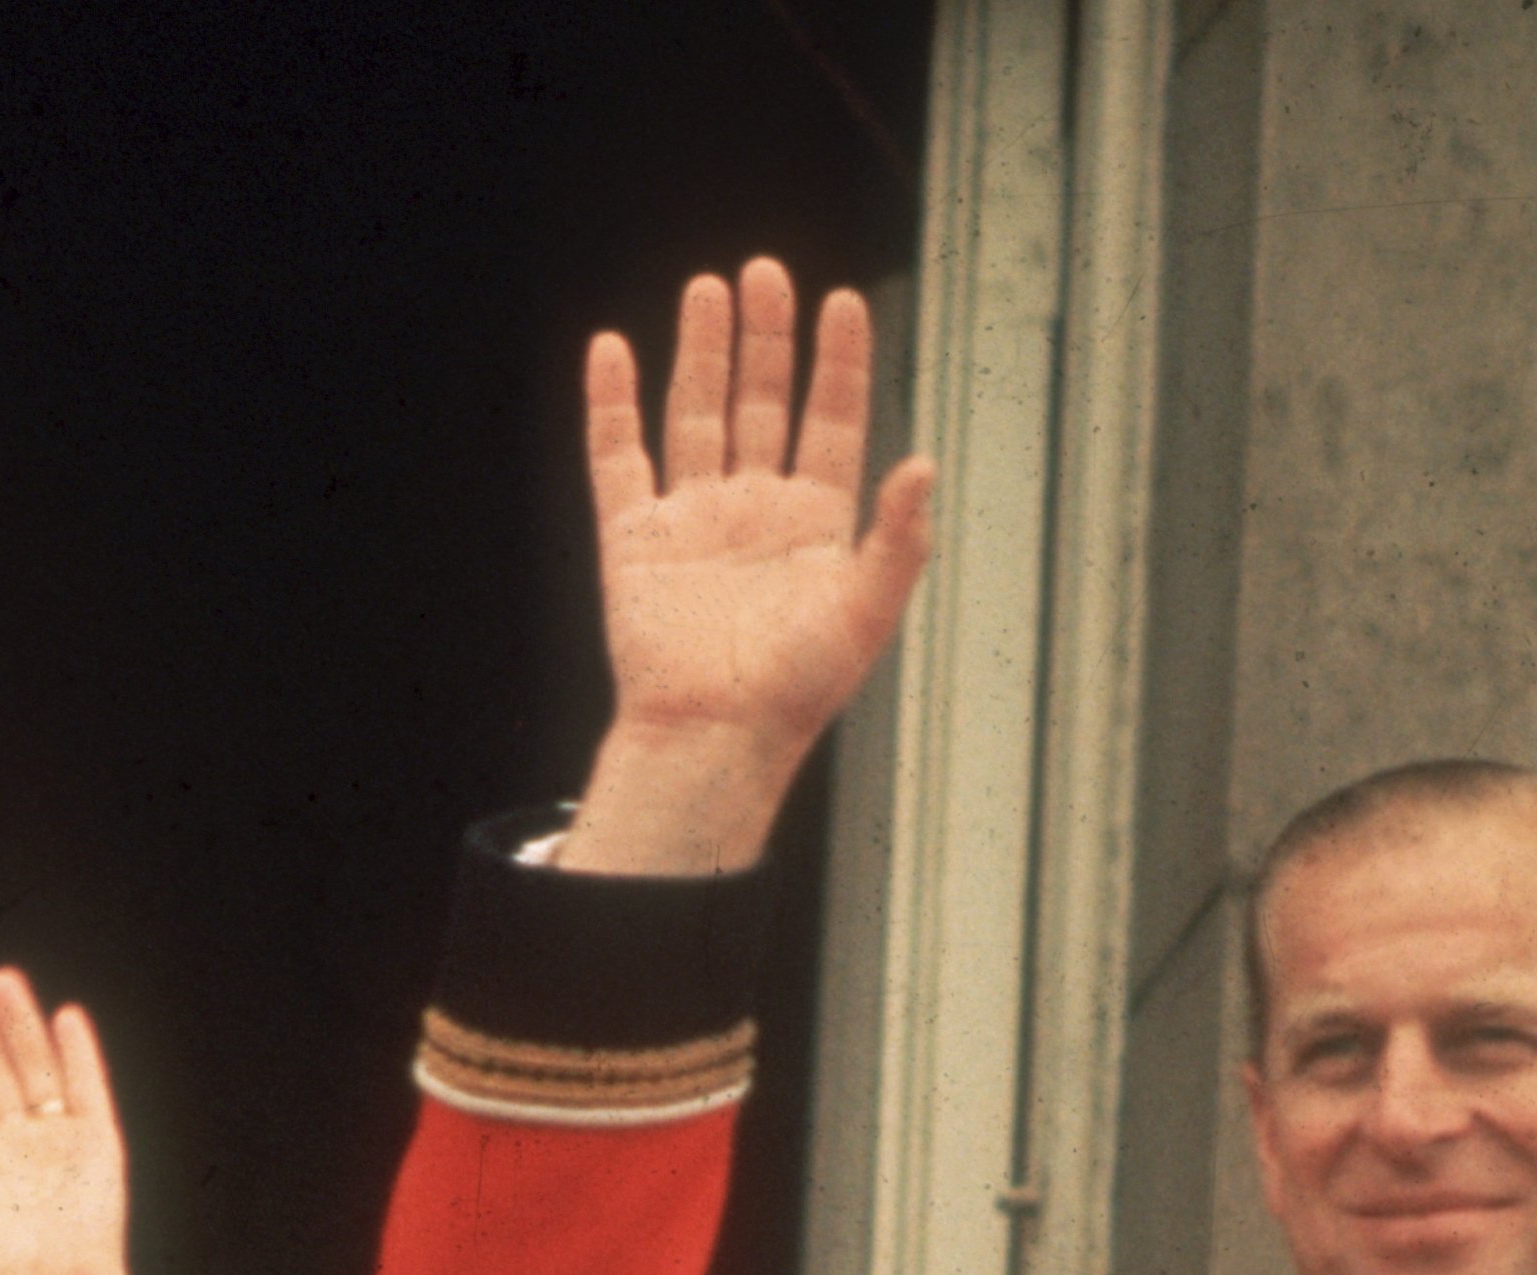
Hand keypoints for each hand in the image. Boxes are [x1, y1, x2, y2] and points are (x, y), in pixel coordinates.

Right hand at [564, 260, 938, 875]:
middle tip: (768, 273)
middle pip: (762, 402)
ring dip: (703, 351)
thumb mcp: (866, 615)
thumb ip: (898, 539)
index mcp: (815, 524)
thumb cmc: (794, 694)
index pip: (832, 421)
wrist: (714, 738)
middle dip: (767, 338)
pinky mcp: (635, 538)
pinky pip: (618, 456)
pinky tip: (613, 348)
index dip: (839, 363)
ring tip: (710, 288)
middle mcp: (754, 511)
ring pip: (697, 413)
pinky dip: (612, 401)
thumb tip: (924, 464)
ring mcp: (693, 520)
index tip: (844, 303)